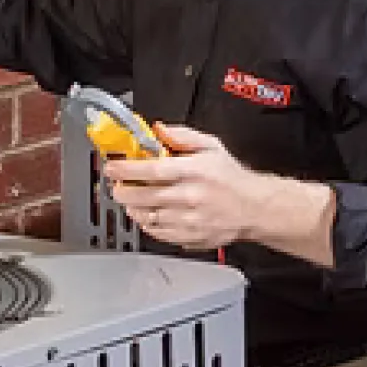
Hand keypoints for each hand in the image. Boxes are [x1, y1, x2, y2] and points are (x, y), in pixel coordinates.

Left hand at [102, 125, 267, 250]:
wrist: (253, 208)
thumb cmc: (231, 178)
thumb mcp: (211, 146)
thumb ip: (182, 136)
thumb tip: (157, 130)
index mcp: (194, 171)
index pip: (151, 170)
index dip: (126, 170)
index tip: (113, 168)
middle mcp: (189, 196)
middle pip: (143, 196)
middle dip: (123, 191)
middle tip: (118, 186)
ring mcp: (188, 220)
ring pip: (146, 216)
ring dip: (133, 208)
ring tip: (132, 199)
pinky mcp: (188, 236)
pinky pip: (157, 232)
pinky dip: (147, 223)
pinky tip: (148, 214)